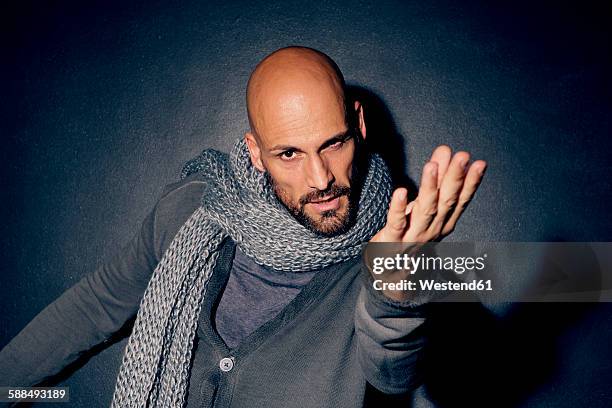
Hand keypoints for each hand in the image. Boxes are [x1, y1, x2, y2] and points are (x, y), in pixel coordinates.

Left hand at [367, 146, 486, 300]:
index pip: (460, 200)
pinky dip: (399, 208)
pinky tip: (401, 191)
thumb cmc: (408, 231)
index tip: (479, 163)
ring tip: (432, 165)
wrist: (388, 269)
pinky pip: (396, 224)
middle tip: (462, 156)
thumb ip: (436, 179)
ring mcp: (413, 237)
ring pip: (425, 210)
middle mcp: (433, 229)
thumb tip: (445, 150)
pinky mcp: (392, 241)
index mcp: (444, 222)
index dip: (470, 183)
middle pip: (446, 202)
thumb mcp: (425, 204)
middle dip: (455, 179)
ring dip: (430, 187)